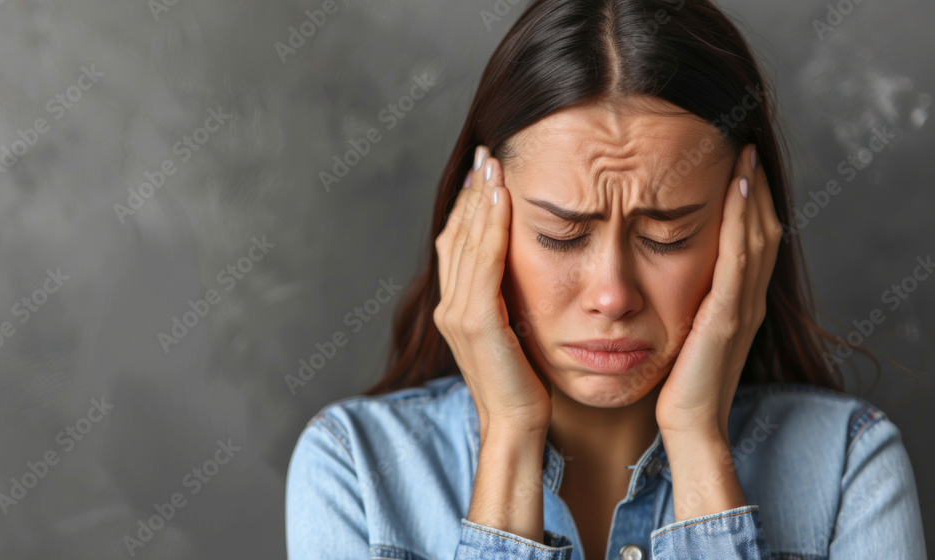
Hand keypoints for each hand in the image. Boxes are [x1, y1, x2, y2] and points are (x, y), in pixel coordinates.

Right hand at [433, 145, 552, 440]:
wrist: (516, 425)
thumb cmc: (522, 385)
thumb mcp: (511, 333)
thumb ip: (506, 301)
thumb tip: (521, 269)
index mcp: (455, 307)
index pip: (457, 243)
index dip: (469, 205)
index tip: (485, 171)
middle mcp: (449, 305)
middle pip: (456, 234)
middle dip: (472, 192)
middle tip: (486, 154)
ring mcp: (457, 313)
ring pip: (467, 242)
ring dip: (481, 200)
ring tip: (493, 165)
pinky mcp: (477, 321)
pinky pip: (484, 263)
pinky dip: (491, 227)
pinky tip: (502, 199)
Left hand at [655, 144, 782, 440]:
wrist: (690, 426)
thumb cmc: (679, 384)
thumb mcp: (684, 331)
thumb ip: (685, 301)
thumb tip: (661, 268)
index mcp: (737, 301)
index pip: (750, 239)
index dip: (747, 200)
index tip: (733, 162)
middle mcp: (747, 299)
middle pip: (761, 230)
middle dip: (753, 186)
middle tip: (742, 144)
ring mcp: (742, 308)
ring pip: (755, 238)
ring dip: (751, 193)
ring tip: (742, 153)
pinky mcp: (727, 318)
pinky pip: (739, 261)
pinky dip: (741, 223)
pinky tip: (735, 191)